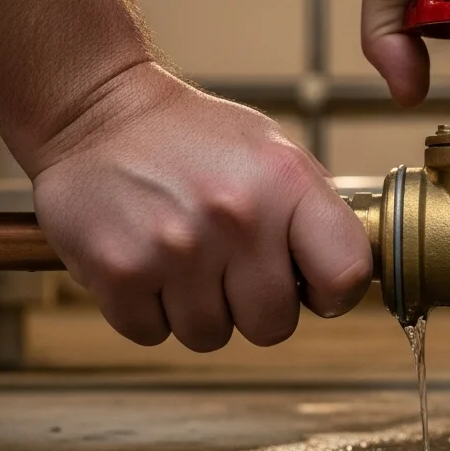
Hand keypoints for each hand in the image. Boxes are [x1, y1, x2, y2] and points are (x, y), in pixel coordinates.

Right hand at [29, 63, 371, 351]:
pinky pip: (152, 333)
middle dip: (255, 307)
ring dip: (198, 309)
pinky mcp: (119, 272)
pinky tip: (147, 262)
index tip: (313, 286)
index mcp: (286, 184)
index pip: (347, 275)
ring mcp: (176, 247)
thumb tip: (349, 279)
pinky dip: (147, 310)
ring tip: (185, 257)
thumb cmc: (195, 138)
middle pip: (273, 326)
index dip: (334, 293)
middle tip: (232, 268)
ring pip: (210, 336)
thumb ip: (315, 214)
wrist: (100, 114)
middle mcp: (236, 216)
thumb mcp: (274, 154)